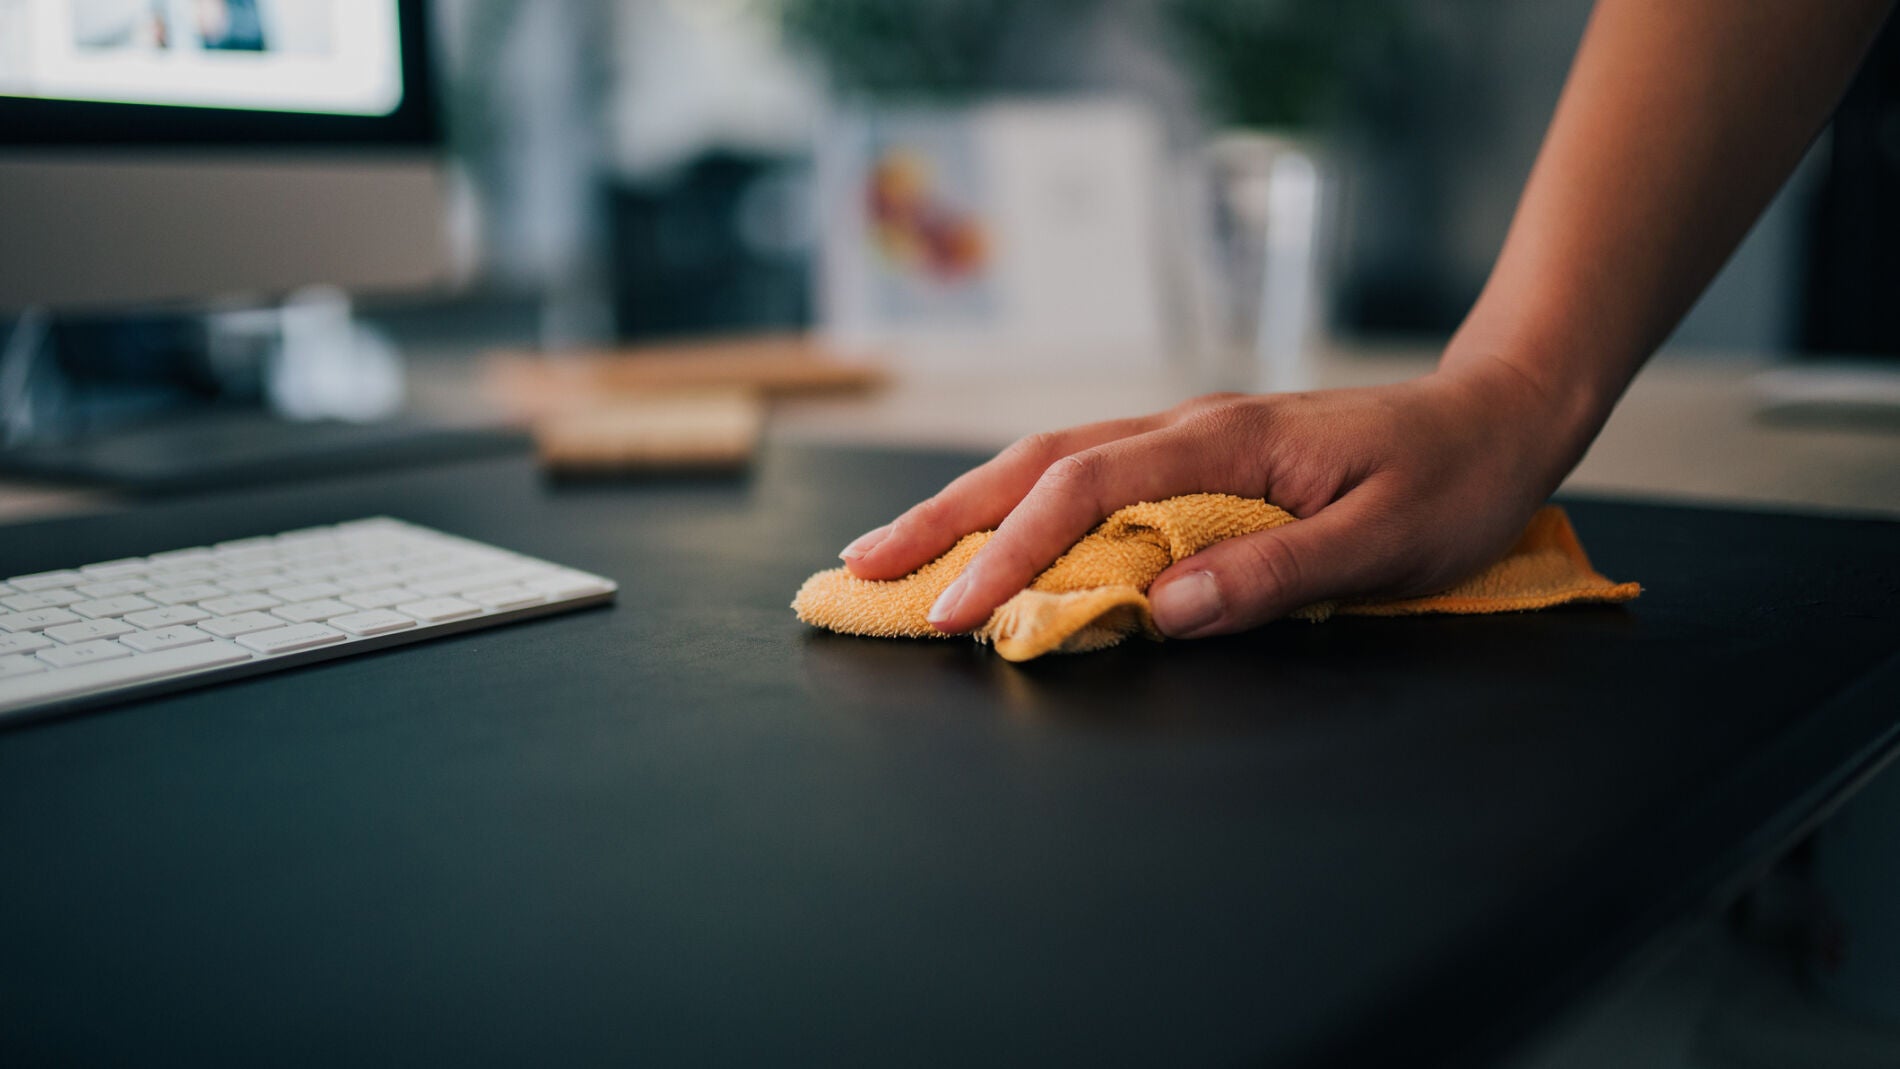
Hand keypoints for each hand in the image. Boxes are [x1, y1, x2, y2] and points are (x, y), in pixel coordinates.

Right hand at [838, 358, 1597, 638]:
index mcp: (1225, 442)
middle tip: (861, 565)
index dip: (1010, 554)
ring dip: (969, 504)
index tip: (954, 614)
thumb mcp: (1385, 543)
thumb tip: (1163, 611)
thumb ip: (1275, 573)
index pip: (1084, 492)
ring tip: (897, 547)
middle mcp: (1191, 428)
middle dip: (943, 516)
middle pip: (1038, 463)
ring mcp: (1191, 438)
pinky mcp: (1200, 458)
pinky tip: (995, 529)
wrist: (1499, 414)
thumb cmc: (1453, 481)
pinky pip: (1089, 474)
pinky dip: (1023, 502)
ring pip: (1052, 461)